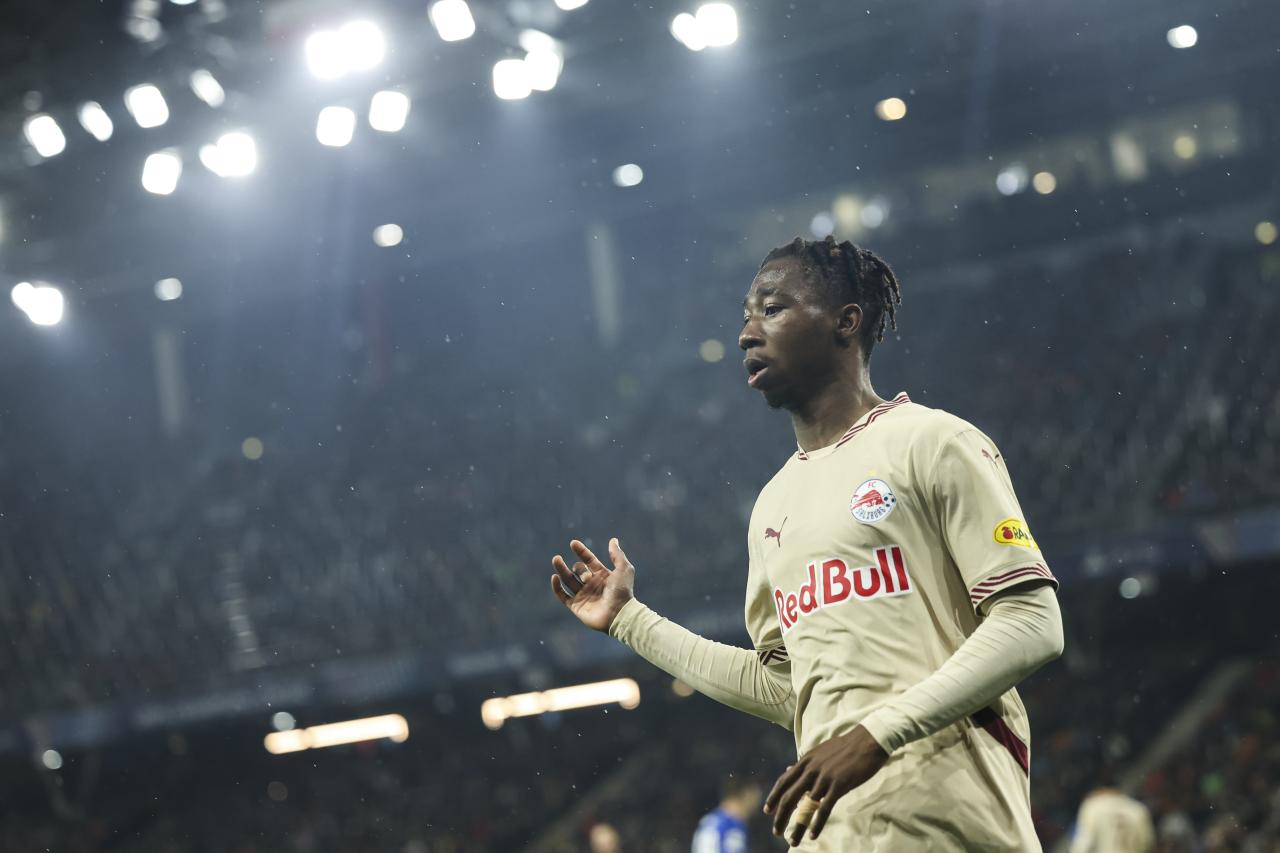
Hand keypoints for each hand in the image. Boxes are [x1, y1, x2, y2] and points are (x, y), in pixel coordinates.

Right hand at [550, 538, 635, 632]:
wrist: (619, 613)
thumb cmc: (623, 591)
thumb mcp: (624, 568)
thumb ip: (617, 554)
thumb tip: (613, 539)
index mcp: (602, 575)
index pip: (589, 560)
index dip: (581, 551)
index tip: (573, 543)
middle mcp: (592, 584)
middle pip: (578, 570)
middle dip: (577, 567)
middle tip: (584, 574)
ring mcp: (583, 595)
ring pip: (568, 580)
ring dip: (561, 569)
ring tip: (556, 559)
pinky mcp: (577, 606)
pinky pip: (563, 596)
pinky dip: (557, 587)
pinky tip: (554, 577)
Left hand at [763, 725, 889, 845]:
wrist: (867, 741)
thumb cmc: (844, 746)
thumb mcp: (819, 752)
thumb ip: (804, 763)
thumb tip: (788, 768)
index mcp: (805, 761)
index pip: (783, 781)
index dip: (773, 797)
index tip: (767, 811)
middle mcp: (810, 770)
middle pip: (789, 796)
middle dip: (780, 816)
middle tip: (776, 831)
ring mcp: (823, 778)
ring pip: (805, 807)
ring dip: (798, 826)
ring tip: (793, 840)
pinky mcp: (838, 786)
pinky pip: (824, 809)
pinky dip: (817, 824)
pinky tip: (812, 835)